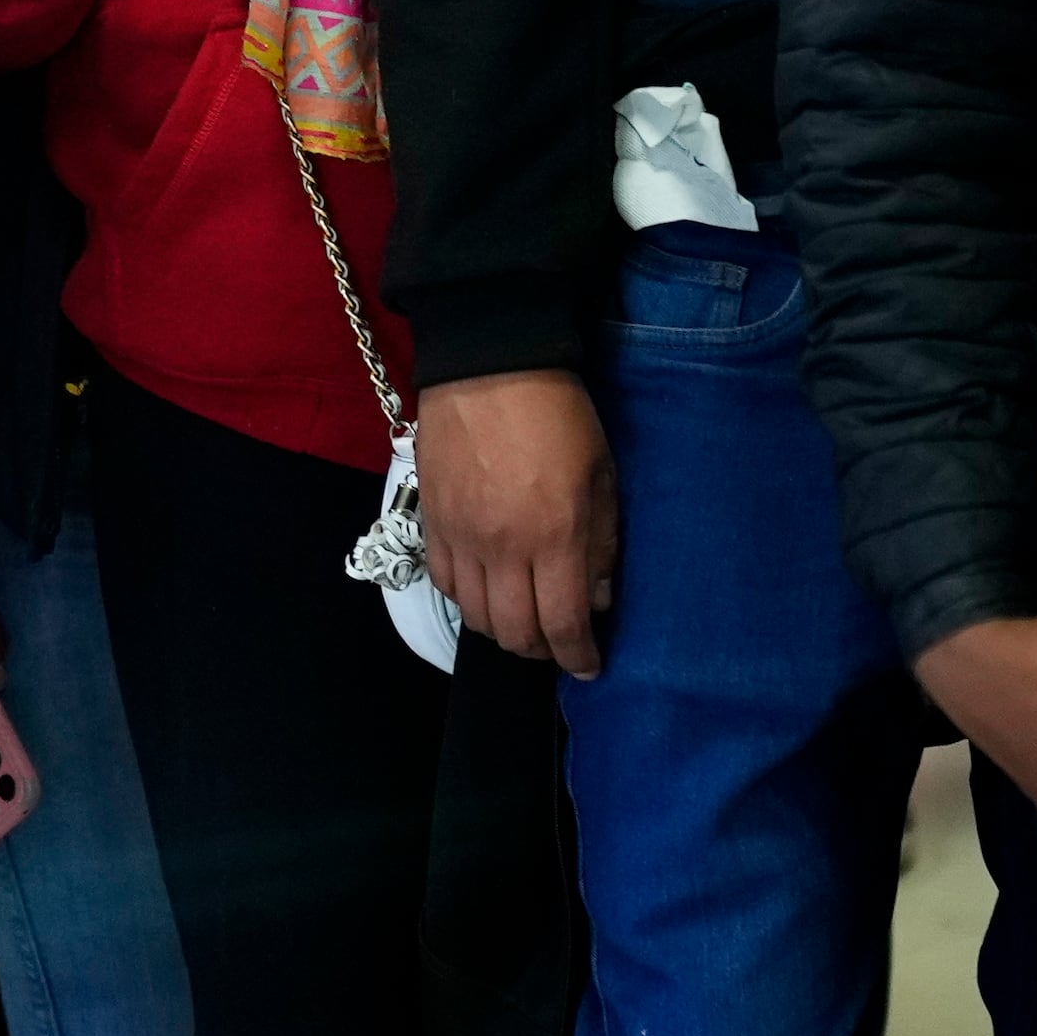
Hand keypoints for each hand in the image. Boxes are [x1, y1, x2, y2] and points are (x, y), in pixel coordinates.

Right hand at [420, 369, 619, 675]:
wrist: (490, 369)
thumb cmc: (560, 417)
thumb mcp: (603, 477)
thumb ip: (602, 543)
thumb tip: (596, 597)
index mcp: (555, 536)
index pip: (563, 622)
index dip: (578, 656)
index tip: (590, 666)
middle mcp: (504, 548)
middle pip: (515, 631)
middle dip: (541, 650)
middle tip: (558, 644)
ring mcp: (462, 538)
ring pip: (475, 615)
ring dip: (503, 629)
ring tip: (522, 620)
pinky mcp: (433, 523)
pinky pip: (445, 582)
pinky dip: (467, 599)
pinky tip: (485, 590)